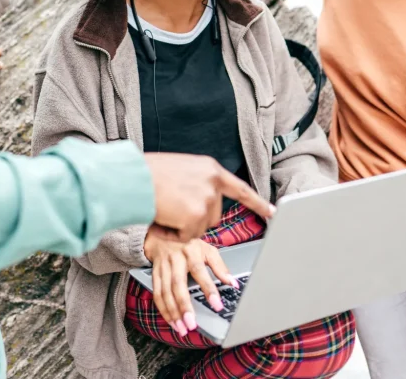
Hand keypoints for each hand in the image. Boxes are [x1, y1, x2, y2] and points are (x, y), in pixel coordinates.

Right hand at [144, 153, 273, 242]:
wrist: (131, 178)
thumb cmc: (147, 174)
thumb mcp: (180, 169)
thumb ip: (197, 182)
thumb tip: (204, 199)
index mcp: (210, 168)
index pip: (241, 189)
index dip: (258, 203)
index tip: (274, 213)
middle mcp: (213, 183)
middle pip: (214, 215)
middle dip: (195, 218)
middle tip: (173, 206)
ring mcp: (206, 199)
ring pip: (200, 228)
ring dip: (182, 225)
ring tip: (165, 208)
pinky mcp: (196, 216)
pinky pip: (188, 237)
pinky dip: (174, 234)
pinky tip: (163, 218)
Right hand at [144, 232, 239, 337]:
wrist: (160, 234)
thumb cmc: (188, 244)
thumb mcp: (206, 249)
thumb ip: (220, 266)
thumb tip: (233, 283)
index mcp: (190, 252)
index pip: (200, 271)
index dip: (208, 289)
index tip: (217, 305)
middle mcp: (175, 259)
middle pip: (178, 285)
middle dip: (184, 306)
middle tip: (192, 324)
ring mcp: (163, 267)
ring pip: (165, 292)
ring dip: (172, 312)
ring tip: (182, 328)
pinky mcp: (154, 274)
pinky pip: (157, 294)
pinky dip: (163, 310)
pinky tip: (171, 321)